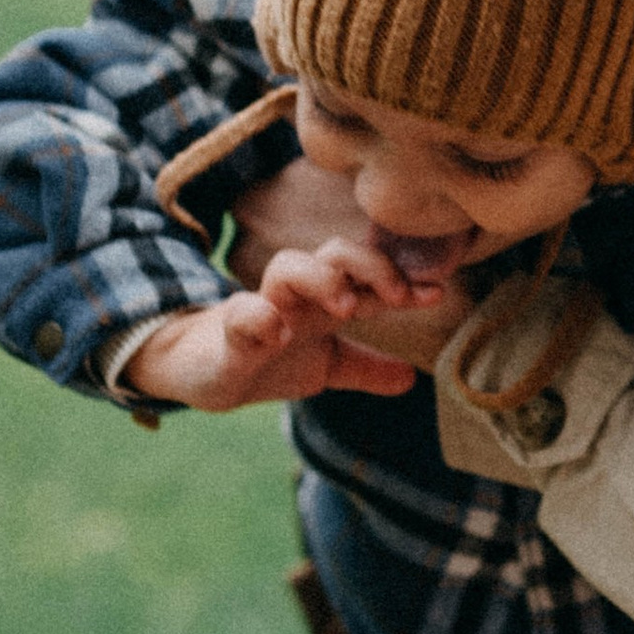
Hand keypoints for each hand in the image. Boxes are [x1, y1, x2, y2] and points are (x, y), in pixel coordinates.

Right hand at [219, 159, 473, 369]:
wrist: (197, 371)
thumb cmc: (262, 358)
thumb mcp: (322, 367)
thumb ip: (364, 368)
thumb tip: (410, 379)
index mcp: (321, 304)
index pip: (367, 279)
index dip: (402, 283)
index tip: (436, 292)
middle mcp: (295, 297)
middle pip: (334, 253)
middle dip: (369, 266)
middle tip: (395, 297)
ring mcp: (260, 309)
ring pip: (288, 267)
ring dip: (321, 279)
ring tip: (346, 308)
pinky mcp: (226, 333)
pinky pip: (240, 314)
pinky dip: (258, 318)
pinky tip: (276, 332)